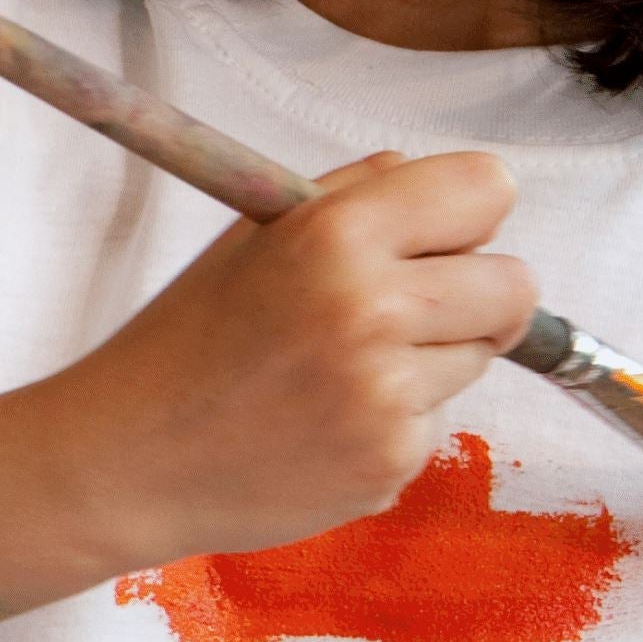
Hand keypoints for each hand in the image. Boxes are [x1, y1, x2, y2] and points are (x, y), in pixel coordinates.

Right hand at [35, 150, 535, 562]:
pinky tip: (326, 424)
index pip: (489, 189)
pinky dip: (395, 422)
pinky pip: (437, 422)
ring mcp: (386, 395)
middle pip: (515, 284)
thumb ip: (351, 196)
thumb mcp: (252, 240)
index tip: (434, 242)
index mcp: (334, 235)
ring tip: (340, 373)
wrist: (127, 460)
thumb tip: (438, 179)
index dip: (463, 217)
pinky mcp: (392, 461)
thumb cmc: (185, 341)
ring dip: (431, 360)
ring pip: (482, 357)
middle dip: (472, 295)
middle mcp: (370, 309)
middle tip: (401, 313)